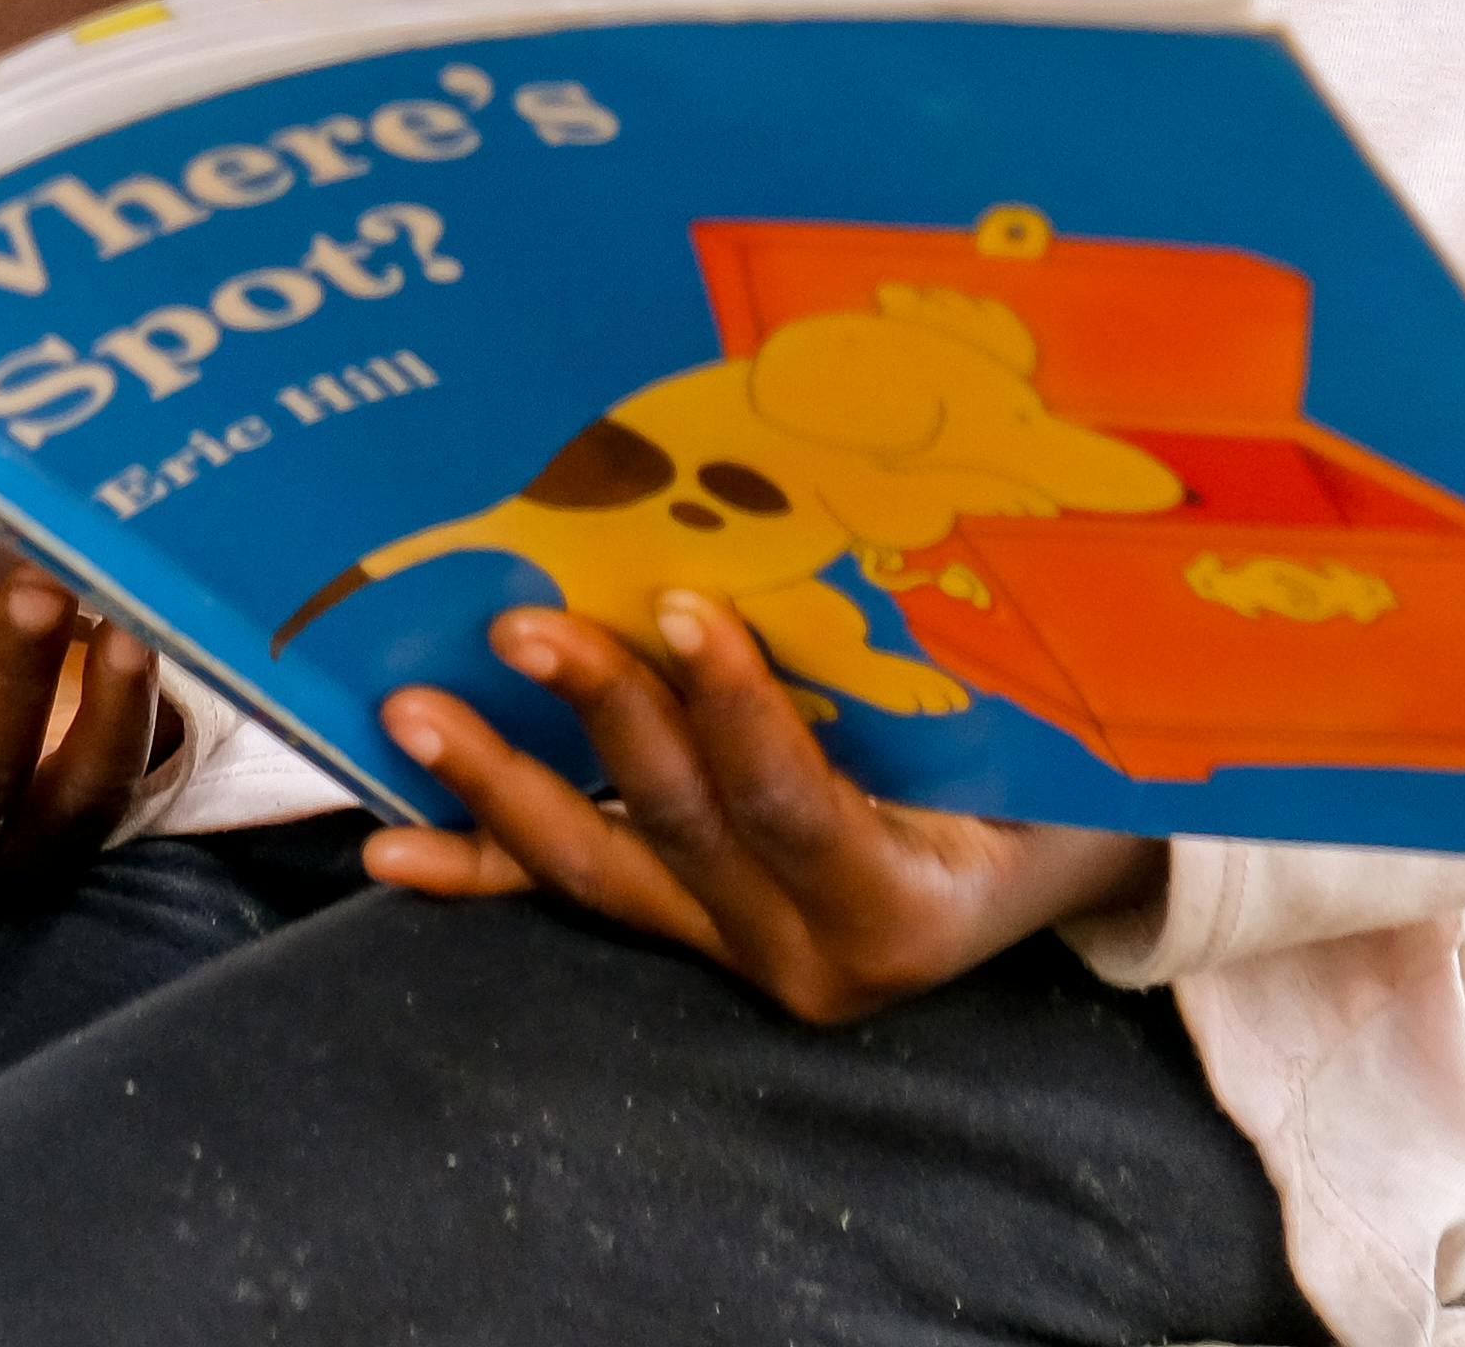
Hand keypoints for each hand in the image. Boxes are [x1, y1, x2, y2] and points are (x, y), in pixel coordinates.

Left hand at [366, 594, 1157, 1024]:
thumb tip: (864, 508)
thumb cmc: (1065, 773)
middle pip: (682, 828)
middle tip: (518, 627)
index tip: (687, 609)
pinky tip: (393, 851)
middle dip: (595, 720)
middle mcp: (814, 955)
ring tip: (410, 718)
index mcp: (908, 905)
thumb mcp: (1029, 729)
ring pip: (604, 869)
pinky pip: (580, 898)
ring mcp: (745, 952)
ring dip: (500, 788)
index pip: (797, 804)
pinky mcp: (698, 933)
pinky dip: (484, 867)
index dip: (737, 712)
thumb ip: (941, 666)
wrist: (1071, 866)